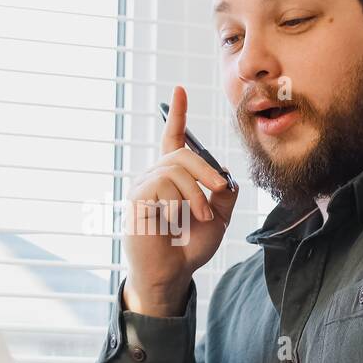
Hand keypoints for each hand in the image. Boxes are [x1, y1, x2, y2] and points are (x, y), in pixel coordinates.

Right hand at [124, 85, 238, 315]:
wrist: (173, 273)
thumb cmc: (190, 246)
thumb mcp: (218, 217)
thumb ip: (224, 193)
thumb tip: (225, 173)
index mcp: (173, 177)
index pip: (173, 139)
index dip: (177, 115)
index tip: (180, 89)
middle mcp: (155, 177)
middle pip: (181, 154)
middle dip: (206, 169)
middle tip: (220, 190)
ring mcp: (144, 187)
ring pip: (175, 170)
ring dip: (196, 194)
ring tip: (200, 216)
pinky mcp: (137, 200)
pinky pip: (163, 186)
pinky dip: (178, 204)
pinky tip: (175, 221)